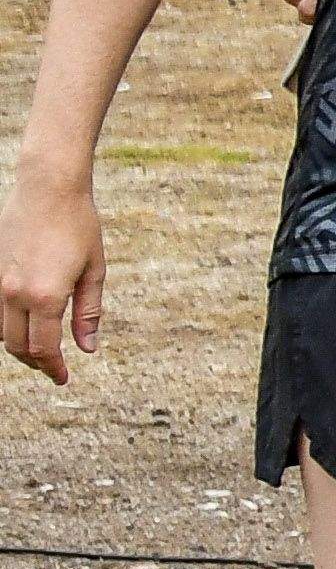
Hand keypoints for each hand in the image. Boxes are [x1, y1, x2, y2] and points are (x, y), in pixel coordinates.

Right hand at [0, 168, 102, 381]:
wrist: (48, 190)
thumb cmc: (78, 226)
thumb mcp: (94, 270)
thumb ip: (88, 313)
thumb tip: (87, 348)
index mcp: (46, 296)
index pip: (44, 348)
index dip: (53, 368)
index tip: (63, 378)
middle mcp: (14, 293)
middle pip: (17, 346)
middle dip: (36, 362)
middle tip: (54, 368)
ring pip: (1, 332)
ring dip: (19, 345)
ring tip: (42, 349)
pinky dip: (8, 326)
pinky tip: (26, 325)